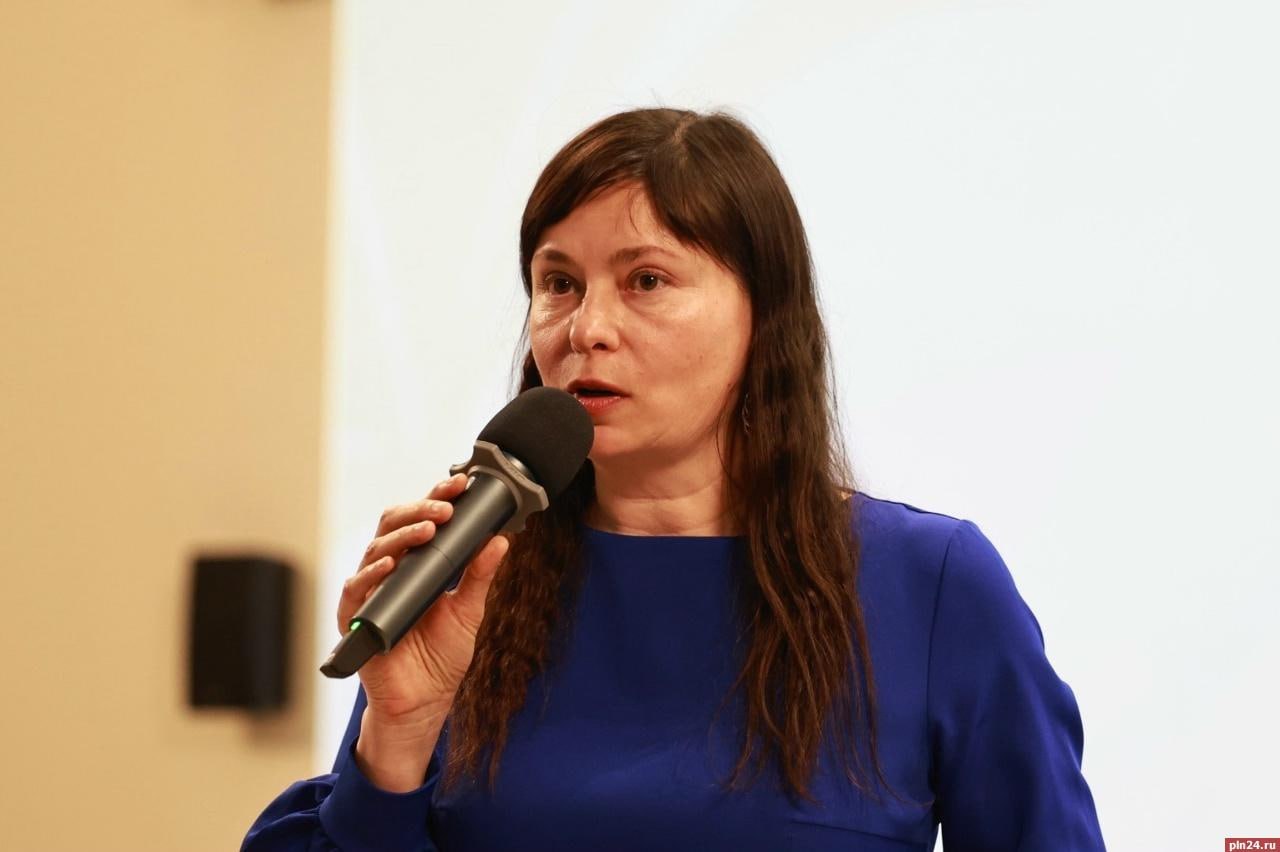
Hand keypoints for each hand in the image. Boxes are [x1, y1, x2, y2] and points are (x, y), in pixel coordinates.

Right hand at [338, 473, 510, 727]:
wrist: (424, 701)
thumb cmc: (441, 656)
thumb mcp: (470, 611)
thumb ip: (480, 576)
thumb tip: (501, 540)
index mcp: (418, 564)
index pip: (423, 519)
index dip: (438, 497)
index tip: (460, 483)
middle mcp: (391, 570)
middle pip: (395, 524)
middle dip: (420, 508)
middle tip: (445, 506)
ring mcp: (372, 591)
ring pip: (377, 548)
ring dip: (403, 535)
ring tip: (427, 528)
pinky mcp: (355, 615)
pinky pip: (357, 587)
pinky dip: (372, 572)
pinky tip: (391, 563)